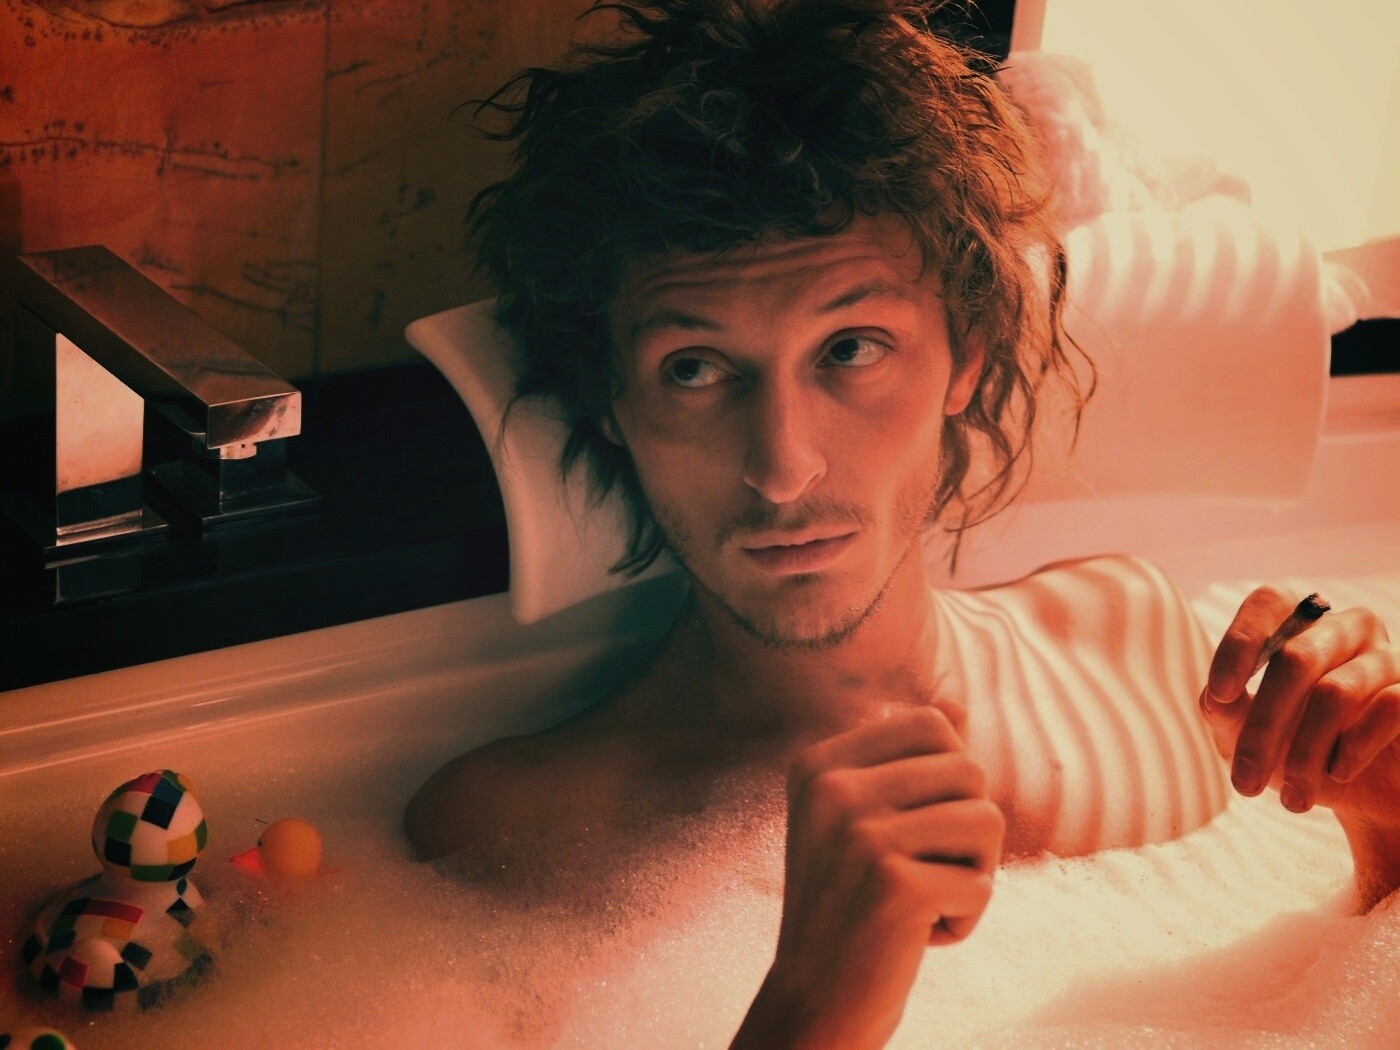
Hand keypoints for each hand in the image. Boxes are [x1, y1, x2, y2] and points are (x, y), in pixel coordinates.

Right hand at [733, 706, 1003, 1049]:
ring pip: (986, 820)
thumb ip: (906, 762)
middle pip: (968, 769)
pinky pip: (983, 883)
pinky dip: (966, 919)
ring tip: (923, 901)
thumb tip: (956, 702)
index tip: (911, 829)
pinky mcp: (892, 884)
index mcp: (819, 763)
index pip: (932, 723)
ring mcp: (859, 833)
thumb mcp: (860, 822)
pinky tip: (918, 937)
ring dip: (973, 873)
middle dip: (967, 831)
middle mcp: (832, 788)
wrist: (812, 1001)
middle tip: (922, 872)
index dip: (949, 779)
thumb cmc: (849, 909)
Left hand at [1198, 585, 1399, 905]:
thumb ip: (1225, 709)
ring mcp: (1387, 657)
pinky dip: (1353, 749)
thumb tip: (1216, 698)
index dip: (1241, 642)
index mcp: (1299, 623)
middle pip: (1296, 658)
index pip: (1269, 602)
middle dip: (1264, 726)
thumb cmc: (1295, 747)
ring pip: (1335, 693)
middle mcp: (1346, 628)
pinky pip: (1386, 709)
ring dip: (1304, 754)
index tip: (1221, 695)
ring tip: (1292, 800)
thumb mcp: (1247, 733)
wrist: (1364, 792)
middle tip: (1244, 783)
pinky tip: (1336, 774)